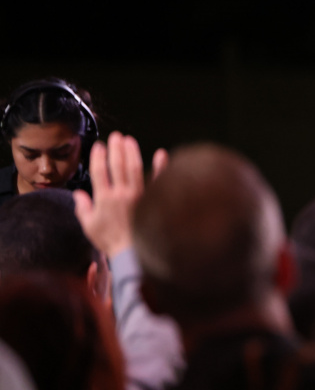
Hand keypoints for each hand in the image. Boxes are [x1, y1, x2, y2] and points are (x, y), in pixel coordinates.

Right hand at [73, 132, 165, 257]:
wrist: (133, 253)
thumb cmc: (110, 242)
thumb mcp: (89, 227)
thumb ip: (83, 208)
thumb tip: (78, 194)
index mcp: (104, 199)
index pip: (99, 172)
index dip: (99, 157)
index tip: (100, 145)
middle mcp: (122, 194)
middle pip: (118, 166)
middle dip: (116, 149)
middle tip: (117, 136)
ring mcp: (139, 196)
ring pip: (135, 169)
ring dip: (132, 153)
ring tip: (129, 140)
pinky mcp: (153, 200)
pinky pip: (158, 180)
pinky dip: (161, 166)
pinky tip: (161, 153)